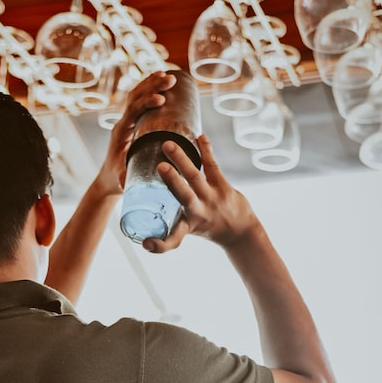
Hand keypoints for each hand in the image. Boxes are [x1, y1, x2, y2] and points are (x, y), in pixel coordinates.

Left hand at [96, 70, 177, 196]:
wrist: (109, 177)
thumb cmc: (117, 179)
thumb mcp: (123, 179)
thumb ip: (126, 178)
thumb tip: (134, 180)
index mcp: (121, 132)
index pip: (132, 111)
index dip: (145, 103)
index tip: (161, 99)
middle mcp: (122, 122)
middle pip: (135, 97)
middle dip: (152, 86)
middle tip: (171, 80)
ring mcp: (126, 120)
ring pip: (136, 94)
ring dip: (151, 83)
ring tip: (169, 76)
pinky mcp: (132, 121)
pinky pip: (139, 99)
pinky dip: (149, 87)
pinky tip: (161, 79)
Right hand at [142, 135, 257, 252]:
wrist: (239, 230)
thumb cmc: (207, 227)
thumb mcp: (187, 228)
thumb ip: (167, 219)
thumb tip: (141, 211)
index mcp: (187, 226)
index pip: (172, 240)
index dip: (159, 245)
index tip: (147, 244)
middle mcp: (199, 212)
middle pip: (184, 196)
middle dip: (173, 181)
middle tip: (160, 167)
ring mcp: (212, 197)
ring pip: (195, 176)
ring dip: (182, 159)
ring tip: (168, 144)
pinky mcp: (223, 186)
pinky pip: (211, 165)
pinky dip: (206, 150)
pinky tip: (199, 137)